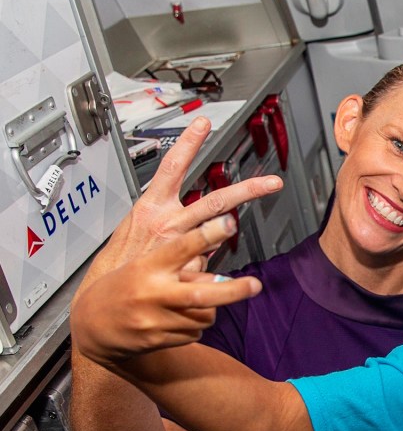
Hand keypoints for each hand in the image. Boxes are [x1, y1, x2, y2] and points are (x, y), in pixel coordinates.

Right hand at [71, 215, 261, 364]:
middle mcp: (153, 294)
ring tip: (193, 301)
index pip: (181, 247)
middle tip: (255, 285)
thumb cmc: (121, 288)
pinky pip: (196, 331)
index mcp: (147, 266)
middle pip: (201, 293)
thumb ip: (177, 260)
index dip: (206, 235)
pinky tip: (178, 318)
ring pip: (205, 314)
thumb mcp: (142, 262)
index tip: (229, 222)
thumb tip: (212, 253)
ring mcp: (157, 320)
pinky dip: (196, 323)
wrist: (92, 327)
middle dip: (233, 291)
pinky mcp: (160, 340)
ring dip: (211, 307)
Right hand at [82, 117, 281, 289]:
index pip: (171, 169)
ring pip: (216, 239)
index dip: (187, 144)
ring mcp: (175, 249)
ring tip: (248, 275)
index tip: (203, 124)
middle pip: (213, 201)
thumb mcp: (138, 233)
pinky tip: (194, 294)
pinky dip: (207, 288)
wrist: (101, 306)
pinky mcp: (180, 277)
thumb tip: (209, 229)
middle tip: (272, 183)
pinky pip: (207, 279)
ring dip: (232, 258)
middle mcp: (166, 225)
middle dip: (247, 190)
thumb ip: (176, 227)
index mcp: (152, 210)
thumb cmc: (121, 266)